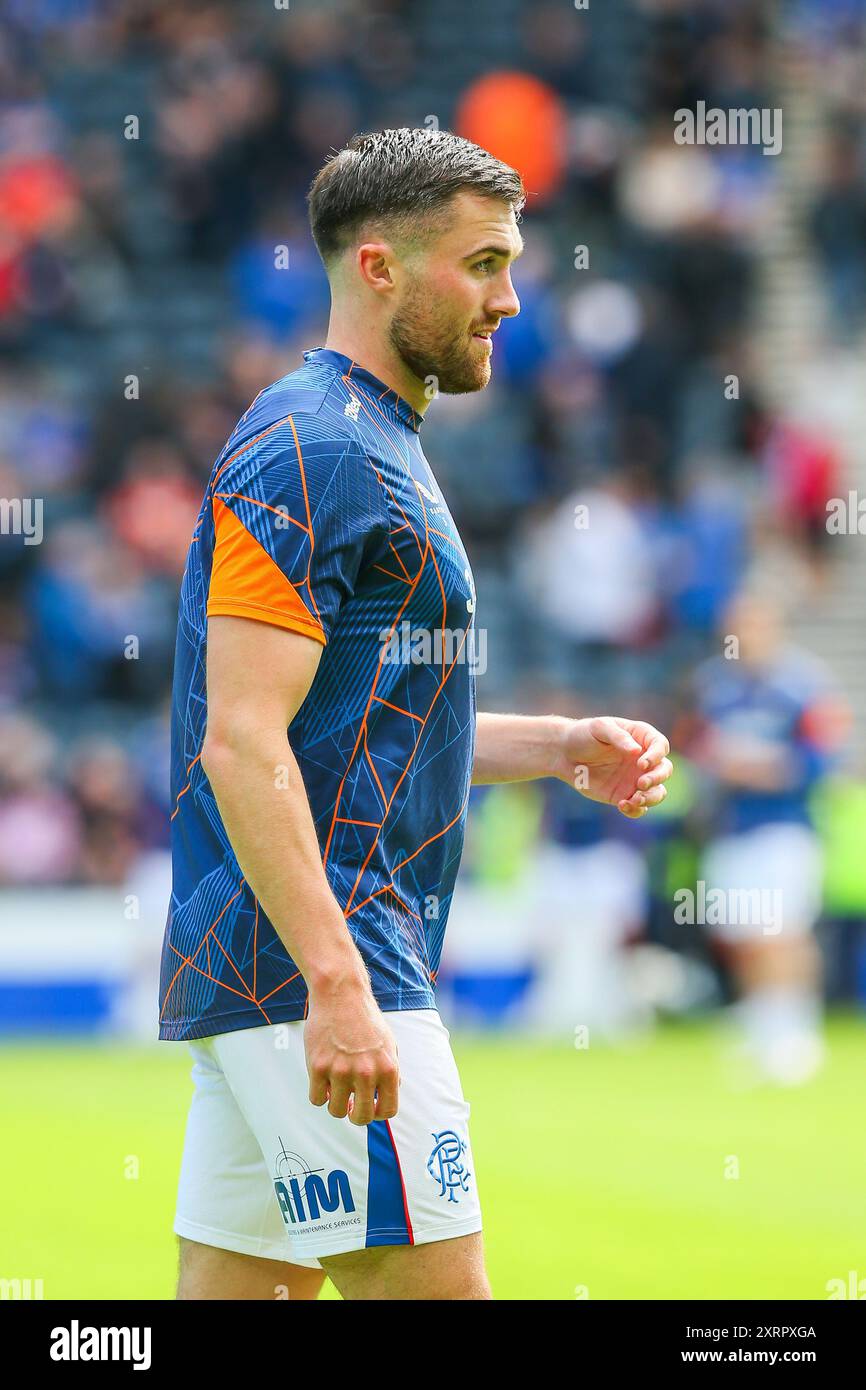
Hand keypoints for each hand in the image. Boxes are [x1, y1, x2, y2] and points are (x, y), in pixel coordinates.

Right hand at [304, 983, 399, 1124]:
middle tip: (349, 1105)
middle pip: (361, 1117)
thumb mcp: (388, 1044)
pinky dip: (318, 1094)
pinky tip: (322, 1080)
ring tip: (335, 1088)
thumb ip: (390, 1071)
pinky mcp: (318, 1066)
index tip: (368, 1106)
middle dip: (355, 1115)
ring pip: (335, 1111)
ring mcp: (340, 1070)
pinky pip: (316, 1099)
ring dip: (335, 1104)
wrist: (341, 993)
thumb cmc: (365, 1019)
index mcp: (388, 1068)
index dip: (377, 1113)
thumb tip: (388, 1095)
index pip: (387, 1111)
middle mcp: (366, 1073)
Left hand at [554, 715, 672, 818]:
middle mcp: (643, 759)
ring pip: (657, 792)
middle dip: (657, 779)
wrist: (565, 755)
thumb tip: (637, 751)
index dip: (656, 756)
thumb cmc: (583, 735)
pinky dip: (637, 810)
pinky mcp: (625, 795)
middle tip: (641, 784)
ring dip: (651, 798)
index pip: (661, 746)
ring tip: (634, 799)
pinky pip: (640, 807)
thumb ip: (618, 737)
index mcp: (641, 738)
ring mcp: (636, 779)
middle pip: (664, 770)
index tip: (641, 764)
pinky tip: (622, 805)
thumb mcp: (599, 728)